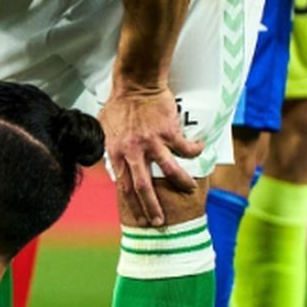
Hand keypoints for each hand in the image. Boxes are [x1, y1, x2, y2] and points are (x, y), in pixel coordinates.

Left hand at [99, 85, 201, 226]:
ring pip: (170, 171)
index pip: (124, 185)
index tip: (140, 217)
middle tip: (160, 222)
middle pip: (143, 186)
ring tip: (190, 190)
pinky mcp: (169, 132)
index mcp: (117, 153)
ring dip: (182, 183)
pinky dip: (195, 150)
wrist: (135, 84)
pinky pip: (186, 148)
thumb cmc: (119, 105)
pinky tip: (200, 149)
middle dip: (152, 207)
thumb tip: (111, 166)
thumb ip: (110, 149)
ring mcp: (152, 142)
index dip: (132, 204)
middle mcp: (133, 151)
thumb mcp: (105, 129)